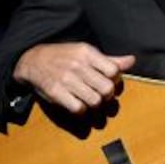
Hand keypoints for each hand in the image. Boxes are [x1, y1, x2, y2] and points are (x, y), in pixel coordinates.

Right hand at [13, 42, 135, 113]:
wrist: (32, 60)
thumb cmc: (64, 56)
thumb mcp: (86, 52)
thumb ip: (109, 59)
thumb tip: (132, 61)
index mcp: (87, 53)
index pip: (114, 71)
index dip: (115, 80)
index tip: (109, 82)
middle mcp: (77, 65)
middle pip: (107, 89)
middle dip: (108, 96)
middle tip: (102, 95)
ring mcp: (66, 80)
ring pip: (95, 101)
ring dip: (96, 105)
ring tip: (92, 101)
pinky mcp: (56, 93)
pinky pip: (78, 109)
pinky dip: (82, 111)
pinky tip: (80, 105)